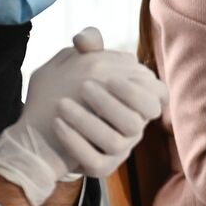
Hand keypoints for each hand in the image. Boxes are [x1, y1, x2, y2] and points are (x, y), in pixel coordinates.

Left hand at [0, 28, 168, 205]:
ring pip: (115, 141)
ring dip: (88, 121)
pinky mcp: (101, 167)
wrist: (47, 129)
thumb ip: (88, 48)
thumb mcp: (80, 65)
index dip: (140, 90)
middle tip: (84, 86)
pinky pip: (94, 160)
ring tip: (62, 104)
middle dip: (111, 102)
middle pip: (135, 120)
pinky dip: (76, 142)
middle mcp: (133, 129)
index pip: (158, 98)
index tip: (112, 77)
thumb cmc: (72, 91)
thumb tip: (85, 38)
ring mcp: (119, 150)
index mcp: (137, 103)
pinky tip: (58, 124)